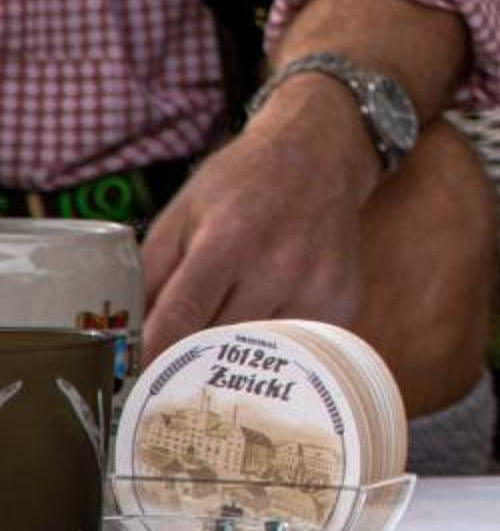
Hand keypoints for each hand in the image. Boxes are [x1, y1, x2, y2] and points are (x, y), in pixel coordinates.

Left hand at [144, 78, 382, 351]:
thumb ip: (150, 273)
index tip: (139, 377)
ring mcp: (317, 285)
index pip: (181, 319)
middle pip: (220, 344)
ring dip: (237, 355)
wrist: (321, 152)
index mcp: (228, 241)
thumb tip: (126, 337)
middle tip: (175, 365)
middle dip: (192, 357)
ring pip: (261, 353)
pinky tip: (267, 325)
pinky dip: (278, 348)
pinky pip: (300, 348)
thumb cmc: (242, 182)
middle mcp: (278, 266)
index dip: (154, 355)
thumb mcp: (182, 213)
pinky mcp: (343, 299)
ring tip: (221, 348)